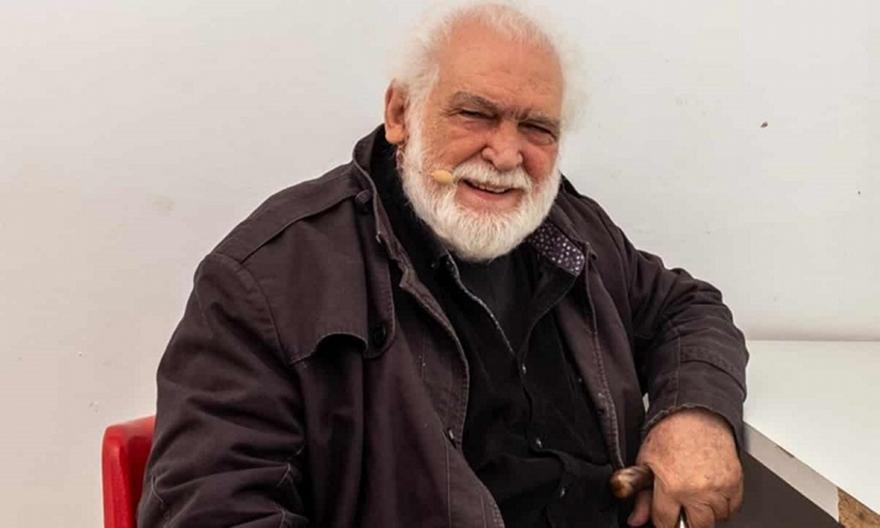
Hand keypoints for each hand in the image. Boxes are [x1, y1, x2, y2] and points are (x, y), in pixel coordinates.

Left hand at [627, 408, 743, 527]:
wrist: (697, 414)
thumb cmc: (670, 434)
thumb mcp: (646, 463)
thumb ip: (641, 497)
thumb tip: (636, 520)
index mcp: (672, 486)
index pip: (666, 523)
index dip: (663, 521)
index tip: (665, 516)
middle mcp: (698, 490)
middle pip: (696, 526)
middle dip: (687, 520)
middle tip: (682, 507)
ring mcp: (719, 488)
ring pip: (716, 519)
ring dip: (706, 512)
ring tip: (695, 495)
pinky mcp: (735, 482)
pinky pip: (732, 508)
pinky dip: (723, 505)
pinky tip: (710, 492)